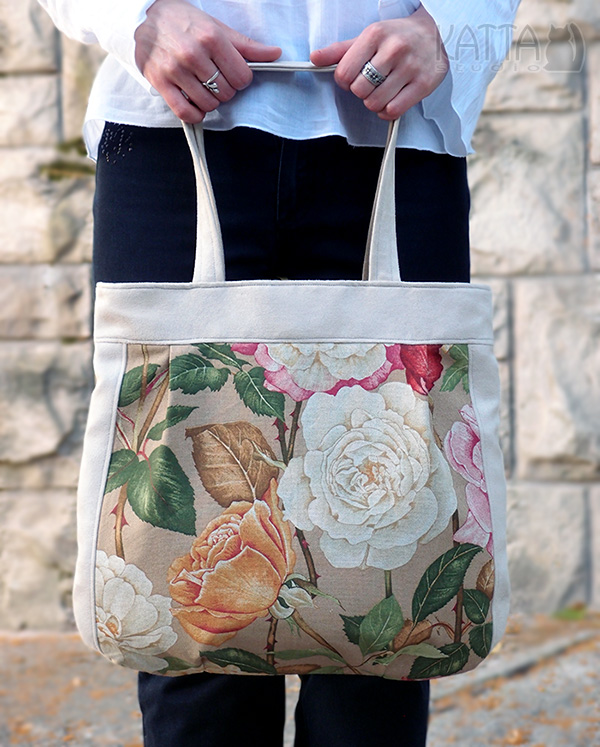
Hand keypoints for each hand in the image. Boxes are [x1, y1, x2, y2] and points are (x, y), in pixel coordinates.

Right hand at [134, 0, 280, 122]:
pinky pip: (185, 112)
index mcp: (211, 37)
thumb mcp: (217, 28)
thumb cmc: (184, 22)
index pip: (242, 77)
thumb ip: (246, 46)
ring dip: (210, 101)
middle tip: (215, 79)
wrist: (146, 16)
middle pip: (227, 92)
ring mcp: (175, 70)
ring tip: (204, 87)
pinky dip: (195, 114)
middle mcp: (192, 54)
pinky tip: (195, 103)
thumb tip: (275, 54)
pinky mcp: (161, 83)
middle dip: (225, 89)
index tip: (233, 74)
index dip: (241, 79)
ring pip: (208, 104)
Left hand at [310, 7, 448, 119]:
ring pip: (375, 103)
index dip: (344, 81)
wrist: (434, 33)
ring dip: (373, 102)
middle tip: (371, 83)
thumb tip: (315, 58)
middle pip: (359, 90)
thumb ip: (340, 51)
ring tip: (381, 90)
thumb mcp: (367, 38)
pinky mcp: (423, 84)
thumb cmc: (396, 37)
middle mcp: (394, 49)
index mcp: (375, 35)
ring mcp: (410, 67)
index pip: (344, 73)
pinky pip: (393, 110)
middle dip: (361, 91)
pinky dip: (386, 111)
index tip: (353, 77)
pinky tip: (390, 100)